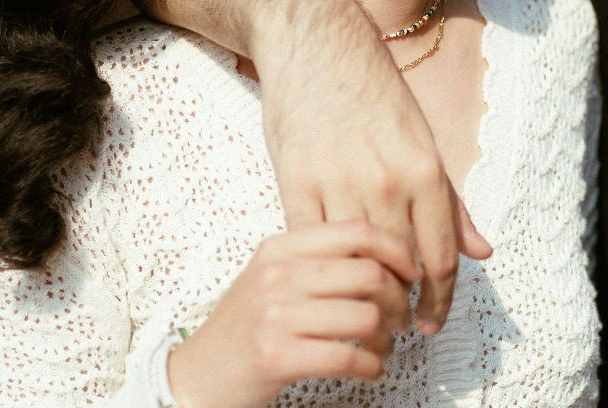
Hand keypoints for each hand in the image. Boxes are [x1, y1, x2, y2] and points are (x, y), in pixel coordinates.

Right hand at [167, 221, 420, 407]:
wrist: (196, 376)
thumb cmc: (245, 329)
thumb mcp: (272, 278)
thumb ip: (317, 260)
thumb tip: (386, 255)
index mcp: (280, 248)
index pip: (356, 231)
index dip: (396, 250)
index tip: (411, 272)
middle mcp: (277, 274)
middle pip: (369, 273)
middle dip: (399, 300)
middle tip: (400, 318)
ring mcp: (274, 314)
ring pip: (366, 316)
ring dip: (386, 338)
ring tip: (380, 347)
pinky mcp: (276, 355)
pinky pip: (349, 356)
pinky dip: (371, 366)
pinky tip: (369, 369)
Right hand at [259, 47, 492, 336]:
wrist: (317, 45)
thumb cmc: (374, 92)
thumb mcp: (422, 141)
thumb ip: (450, 202)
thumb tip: (481, 251)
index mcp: (424, 169)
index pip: (439, 255)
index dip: (439, 298)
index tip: (432, 324)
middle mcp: (386, 180)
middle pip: (401, 265)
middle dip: (406, 303)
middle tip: (404, 327)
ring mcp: (339, 182)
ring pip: (358, 259)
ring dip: (367, 293)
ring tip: (371, 313)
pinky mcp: (296, 181)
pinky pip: (314, 241)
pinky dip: (326, 268)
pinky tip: (331, 282)